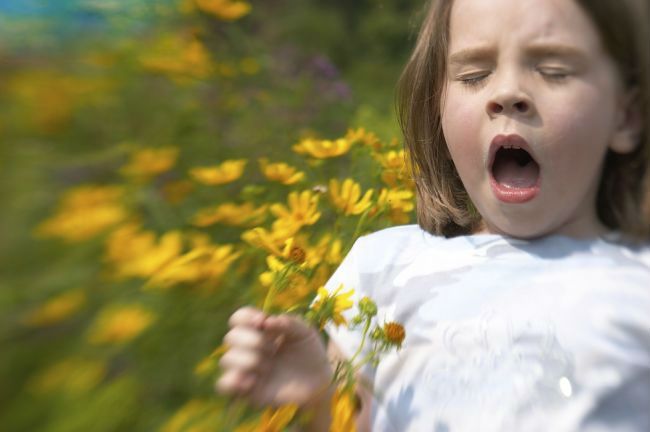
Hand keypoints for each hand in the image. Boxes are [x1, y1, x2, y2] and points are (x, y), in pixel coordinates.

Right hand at [216, 306, 332, 407]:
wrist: (319, 382)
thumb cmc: (309, 353)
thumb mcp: (305, 333)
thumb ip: (290, 322)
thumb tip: (267, 322)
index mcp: (260, 331)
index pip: (238, 318)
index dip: (245, 317)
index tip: (262, 321)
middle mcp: (248, 348)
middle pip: (230, 337)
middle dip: (252, 340)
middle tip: (273, 348)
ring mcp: (246, 369)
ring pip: (226, 360)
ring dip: (249, 360)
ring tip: (268, 367)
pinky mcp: (246, 390)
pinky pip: (223, 384)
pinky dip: (234, 380)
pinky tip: (253, 381)